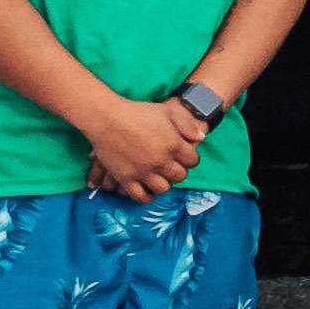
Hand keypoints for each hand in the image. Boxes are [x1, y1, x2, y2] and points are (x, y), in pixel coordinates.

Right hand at [78, 93, 204, 200]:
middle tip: (172, 167)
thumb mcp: (168, 112)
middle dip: (178, 171)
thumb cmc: (138, 112)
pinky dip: (146, 196)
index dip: (190, 158)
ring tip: (160, 177)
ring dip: (164, 184)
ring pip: (163, 188)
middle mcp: (161, 161)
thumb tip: (201, 138)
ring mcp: (143, 172)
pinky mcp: (126, 179)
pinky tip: (146, 189)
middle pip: (179, 176)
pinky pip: (140, 196)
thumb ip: (187, 125)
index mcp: (174, 145)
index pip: (193, 161)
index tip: (184, 156)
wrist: (107, 119)